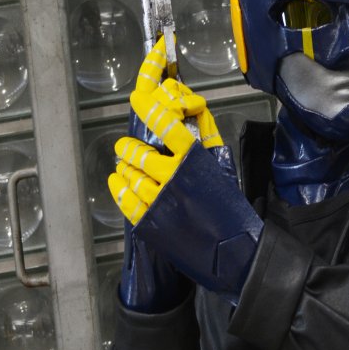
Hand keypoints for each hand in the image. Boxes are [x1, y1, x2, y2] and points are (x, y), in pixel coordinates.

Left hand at [109, 37, 223, 225]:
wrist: (231, 250)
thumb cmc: (228, 206)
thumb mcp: (222, 167)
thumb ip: (207, 136)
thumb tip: (192, 107)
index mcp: (195, 160)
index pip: (169, 126)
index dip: (150, 109)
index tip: (136, 99)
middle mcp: (175, 178)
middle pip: (140, 154)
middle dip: (128, 148)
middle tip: (124, 146)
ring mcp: (160, 201)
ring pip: (131, 175)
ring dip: (124, 168)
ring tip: (124, 166)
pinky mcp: (150, 222)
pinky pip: (125, 199)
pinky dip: (118, 188)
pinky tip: (116, 182)